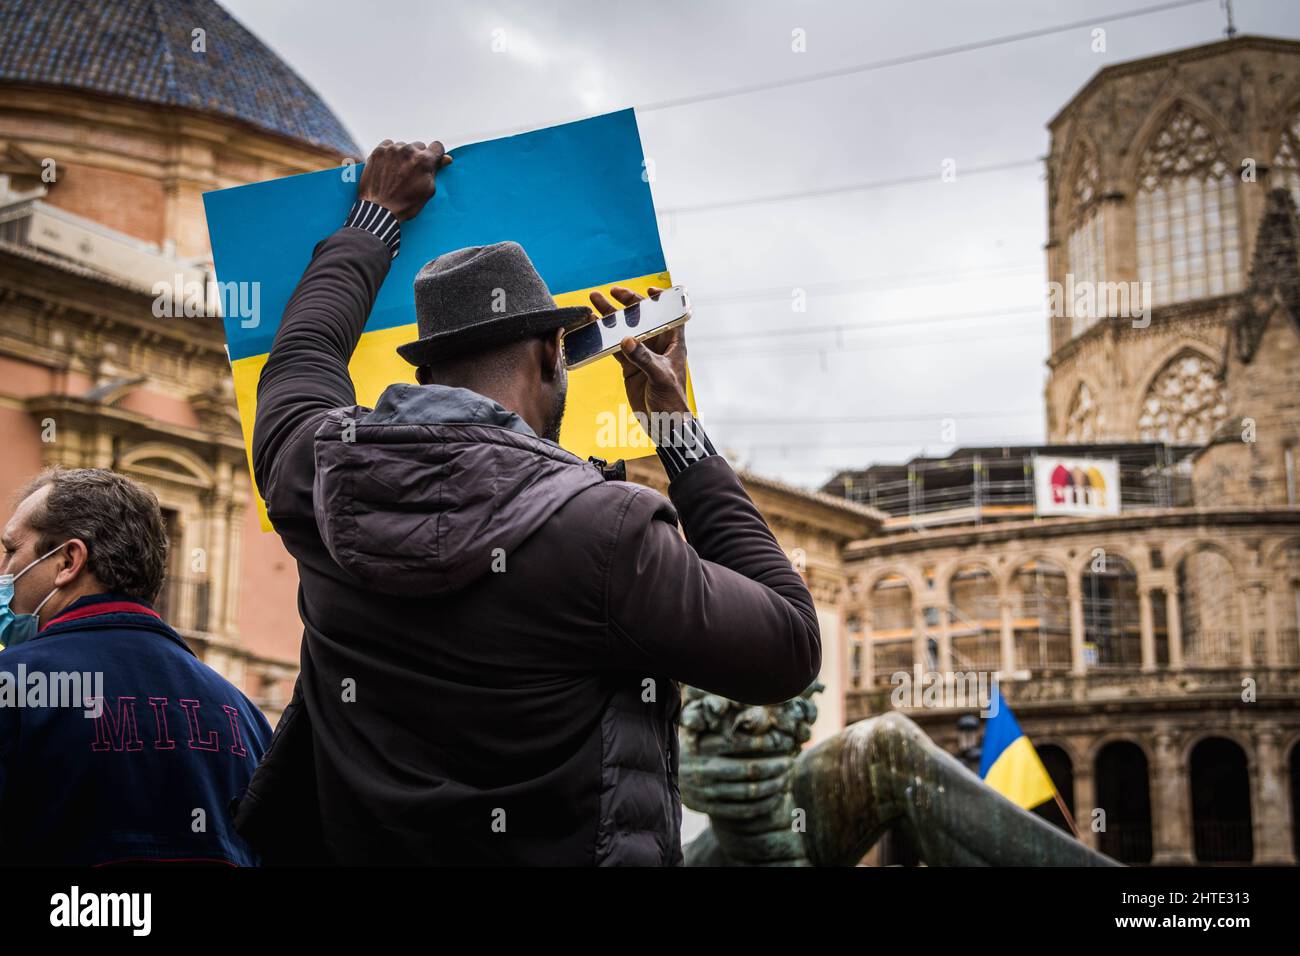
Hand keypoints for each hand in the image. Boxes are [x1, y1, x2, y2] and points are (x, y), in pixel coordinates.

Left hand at [357, 139, 452, 220]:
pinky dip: (390, 153)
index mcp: (424, 160)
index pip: (437, 146)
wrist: (380, 209)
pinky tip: (389, 166)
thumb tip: (446, 159)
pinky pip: (389, 145)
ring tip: (398, 172)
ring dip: (403, 155)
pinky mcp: (379, 151)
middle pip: (419, 146)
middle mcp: (409, 150)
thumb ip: (436, 171)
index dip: (436, 155)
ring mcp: (393, 149)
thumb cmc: (406, 203)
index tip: (432, 161)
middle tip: (411, 172)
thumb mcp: (428, 190)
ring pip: (404, 146)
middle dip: (418, 157)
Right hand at [587, 286, 689, 418]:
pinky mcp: (630, 366)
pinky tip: (593, 328)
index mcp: (673, 342)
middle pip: (642, 318)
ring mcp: (642, 355)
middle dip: (627, 303)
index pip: (669, 314)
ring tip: (594, 303)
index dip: (662, 299)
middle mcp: (658, 345)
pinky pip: (615, 348)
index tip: (649, 289)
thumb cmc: (672, 400)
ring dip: (611, 318)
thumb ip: (643, 358)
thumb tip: (626, 340)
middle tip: (610, 292)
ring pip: (625, 330)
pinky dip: (604, 338)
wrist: (664, 424)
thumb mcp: (660, 376)